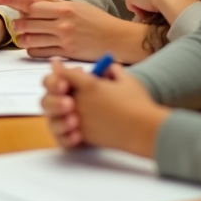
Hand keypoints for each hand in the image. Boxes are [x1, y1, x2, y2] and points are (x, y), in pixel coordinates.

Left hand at [0, 0, 148, 62]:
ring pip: (29, 38)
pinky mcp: (65, 52)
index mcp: (63, 7)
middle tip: (20, 24)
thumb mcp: (77, 6)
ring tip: (25, 36)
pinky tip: (34, 46)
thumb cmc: (97, 20)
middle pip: (26, 21)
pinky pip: (39, 52)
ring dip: (22, 37)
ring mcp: (63, 38)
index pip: (30, 3)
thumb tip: (33, 3)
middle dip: (18, 23)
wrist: (117, 38)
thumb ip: (54, 4)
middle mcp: (61, 22)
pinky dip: (31, 49)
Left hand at [42, 59, 168, 156]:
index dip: (59, 68)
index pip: (65, 73)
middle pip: (55, 90)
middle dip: (55, 86)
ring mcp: (79, 119)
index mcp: (89, 85)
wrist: (145, 131)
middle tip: (62, 87)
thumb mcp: (128, 80)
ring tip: (69, 107)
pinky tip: (74, 123)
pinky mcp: (82, 136)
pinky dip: (66, 126)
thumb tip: (108, 67)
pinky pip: (65, 130)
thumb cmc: (139, 104)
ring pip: (56, 111)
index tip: (56, 64)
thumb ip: (114, 70)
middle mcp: (80, 101)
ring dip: (58, 106)